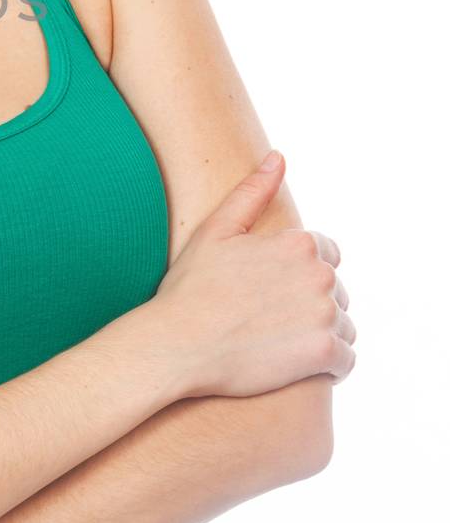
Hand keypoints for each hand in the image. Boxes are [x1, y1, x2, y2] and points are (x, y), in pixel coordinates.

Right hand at [152, 150, 356, 399]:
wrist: (177, 344)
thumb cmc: (191, 288)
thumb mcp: (216, 230)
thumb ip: (253, 192)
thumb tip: (278, 157)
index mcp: (299, 244)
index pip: (326, 255)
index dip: (299, 273)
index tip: (272, 292)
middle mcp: (320, 275)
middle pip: (336, 292)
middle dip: (311, 304)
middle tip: (269, 320)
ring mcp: (325, 315)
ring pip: (344, 326)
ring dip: (322, 335)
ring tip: (281, 344)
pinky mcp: (324, 353)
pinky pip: (346, 360)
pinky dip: (329, 365)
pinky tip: (297, 365)